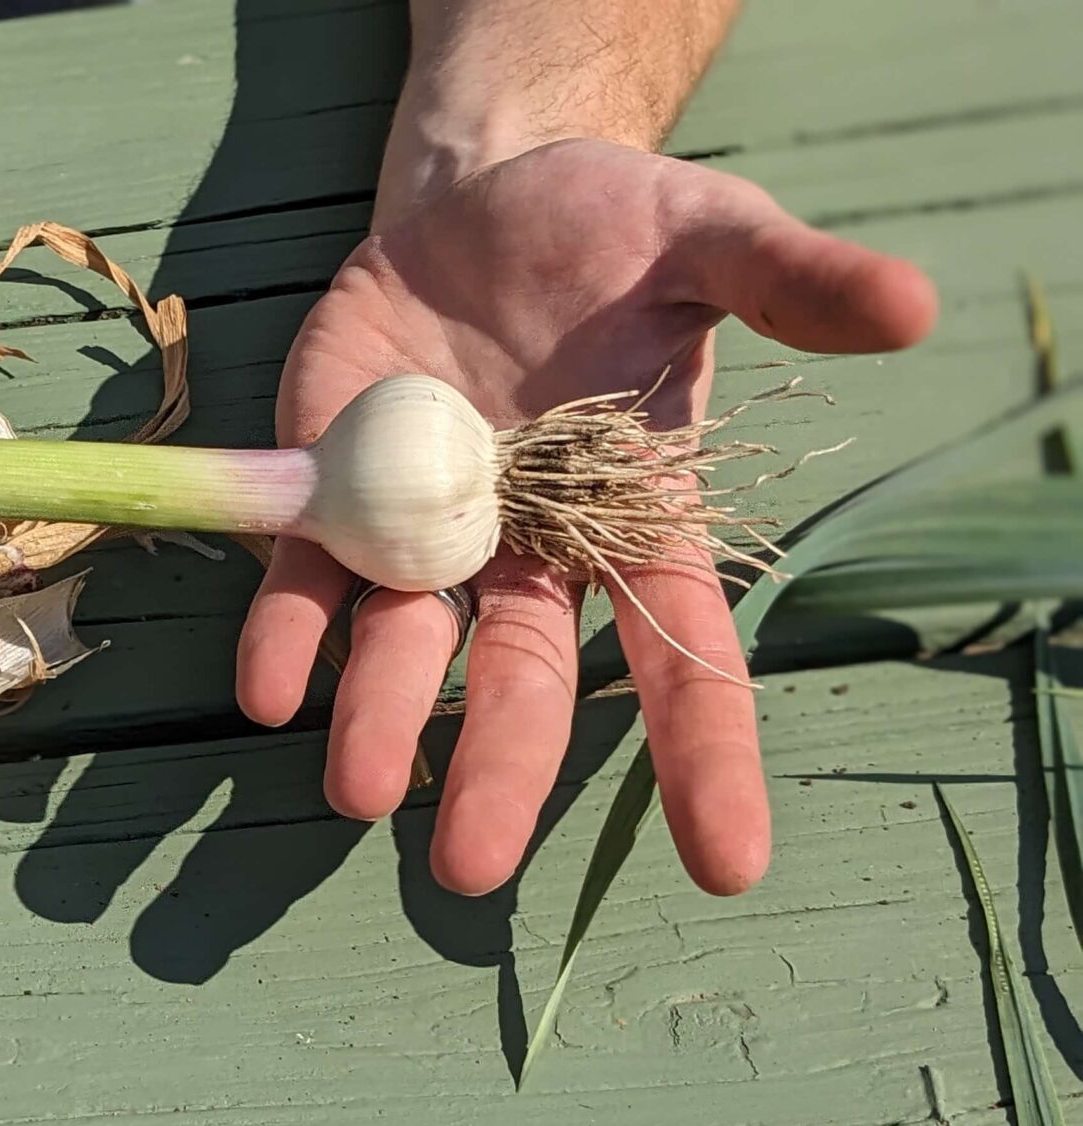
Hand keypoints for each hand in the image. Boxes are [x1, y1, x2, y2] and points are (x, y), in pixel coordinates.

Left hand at [236, 139, 935, 896]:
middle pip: (523, 678)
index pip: (685, 655)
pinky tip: (268, 686)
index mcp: (637, 518)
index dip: (706, 758)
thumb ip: (790, 277)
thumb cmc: (610, 231)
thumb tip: (919, 299)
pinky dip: (285, 631)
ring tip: (358, 792)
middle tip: (467, 867)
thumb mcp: (707, 235)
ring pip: (405, 643)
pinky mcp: (332, 488)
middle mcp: (529, 548)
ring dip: (380, 717)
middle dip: (499, 769)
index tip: (727, 863)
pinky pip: (306, 577)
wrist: (476, 197)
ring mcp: (424, 528)